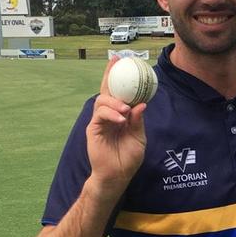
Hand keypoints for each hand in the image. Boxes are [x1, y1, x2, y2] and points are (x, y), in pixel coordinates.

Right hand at [85, 56, 146, 199]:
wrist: (118, 175)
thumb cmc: (129, 157)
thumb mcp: (138, 136)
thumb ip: (138, 120)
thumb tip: (141, 104)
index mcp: (120, 114)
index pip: (119, 92)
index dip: (118, 77)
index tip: (122, 61)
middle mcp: (109, 114)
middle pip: (106, 90)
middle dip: (109, 75)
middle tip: (116, 64)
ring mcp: (100, 121)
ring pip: (102, 101)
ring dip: (115, 102)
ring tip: (125, 109)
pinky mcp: (93, 129)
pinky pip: (100, 115)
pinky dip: (111, 114)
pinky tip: (121, 119)